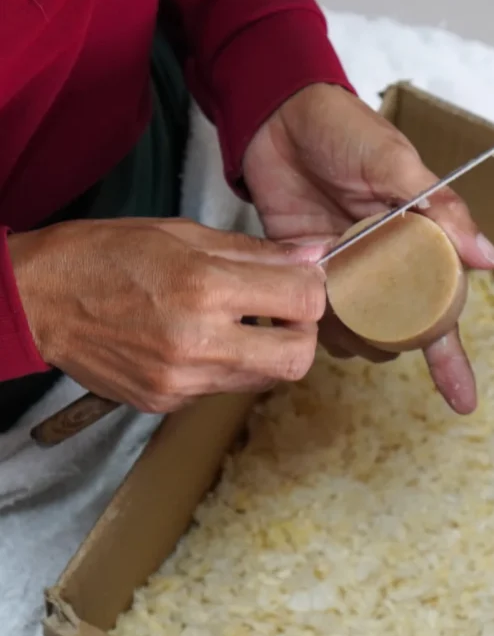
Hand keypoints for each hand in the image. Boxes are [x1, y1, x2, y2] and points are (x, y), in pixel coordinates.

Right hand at [8, 218, 327, 413]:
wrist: (36, 300)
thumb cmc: (106, 255)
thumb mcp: (182, 234)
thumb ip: (256, 252)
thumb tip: (313, 254)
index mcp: (204, 287)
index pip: (304, 302)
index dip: (313, 292)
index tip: (301, 285)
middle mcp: (198, 342)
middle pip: (297, 359)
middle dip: (302, 336)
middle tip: (284, 315)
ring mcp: (182, 380)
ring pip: (262, 380)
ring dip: (265, 353)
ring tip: (237, 323)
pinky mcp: (167, 401)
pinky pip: (221, 390)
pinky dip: (225, 368)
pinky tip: (199, 342)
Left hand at [243, 83, 493, 413]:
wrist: (275, 116)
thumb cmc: (345, 130)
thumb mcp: (398, 164)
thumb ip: (444, 210)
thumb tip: (493, 261)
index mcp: (419, 247)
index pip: (443, 314)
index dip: (452, 361)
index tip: (464, 404)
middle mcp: (386, 270)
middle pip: (400, 334)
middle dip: (392, 343)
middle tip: (368, 319)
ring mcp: (345, 277)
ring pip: (357, 334)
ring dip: (349, 335)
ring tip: (333, 305)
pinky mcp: (305, 275)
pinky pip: (314, 317)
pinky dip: (311, 320)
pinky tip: (303, 304)